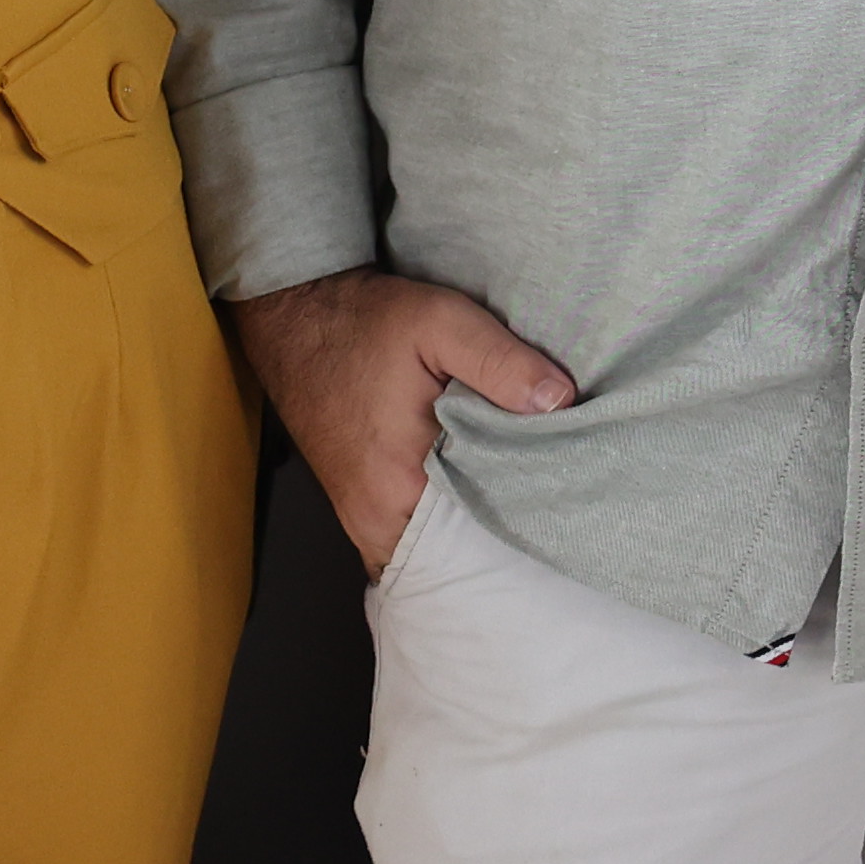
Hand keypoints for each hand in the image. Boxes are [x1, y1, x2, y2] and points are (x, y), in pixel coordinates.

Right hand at [227, 267, 575, 575]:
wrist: (296, 315)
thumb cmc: (364, 321)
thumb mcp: (441, 321)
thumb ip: (502, 362)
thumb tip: (561, 403)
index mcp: (399, 489)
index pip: (485, 534)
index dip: (531, 512)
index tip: (568, 492)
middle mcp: (375, 522)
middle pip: (463, 548)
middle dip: (509, 525)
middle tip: (555, 493)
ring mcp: (364, 520)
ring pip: (440, 543)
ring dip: (478, 520)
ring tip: (521, 487)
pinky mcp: (361, 506)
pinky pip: (417, 531)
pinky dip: (449, 516)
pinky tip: (478, 485)